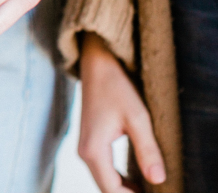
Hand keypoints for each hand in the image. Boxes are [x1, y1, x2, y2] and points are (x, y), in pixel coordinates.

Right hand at [79, 33, 165, 191]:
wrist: (97, 65)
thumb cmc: (116, 87)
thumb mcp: (138, 118)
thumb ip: (147, 150)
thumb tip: (158, 180)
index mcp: (93, 150)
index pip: (113, 190)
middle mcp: (85, 152)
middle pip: (107, 188)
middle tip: (155, 192)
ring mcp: (86, 148)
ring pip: (105, 181)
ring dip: (126, 189)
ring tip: (151, 190)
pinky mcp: (91, 142)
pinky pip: (105, 170)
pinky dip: (121, 179)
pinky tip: (140, 179)